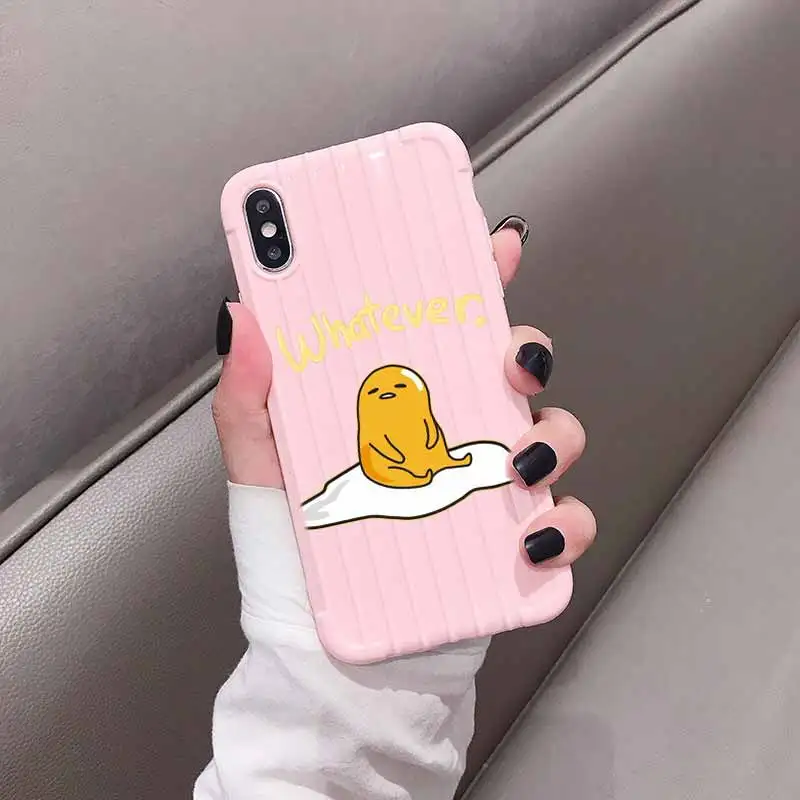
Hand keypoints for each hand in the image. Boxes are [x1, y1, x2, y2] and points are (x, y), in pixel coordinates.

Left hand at [212, 218, 595, 566]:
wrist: (321, 633)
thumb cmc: (294, 539)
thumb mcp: (261, 459)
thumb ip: (248, 395)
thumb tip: (243, 317)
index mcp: (405, 396)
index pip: (449, 322)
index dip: (480, 276)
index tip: (499, 244)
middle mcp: (456, 428)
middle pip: (514, 368)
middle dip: (529, 350)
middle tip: (511, 362)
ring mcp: (490, 482)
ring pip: (555, 434)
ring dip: (552, 439)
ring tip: (515, 465)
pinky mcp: (512, 540)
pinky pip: (567, 521)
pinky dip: (567, 524)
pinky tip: (532, 537)